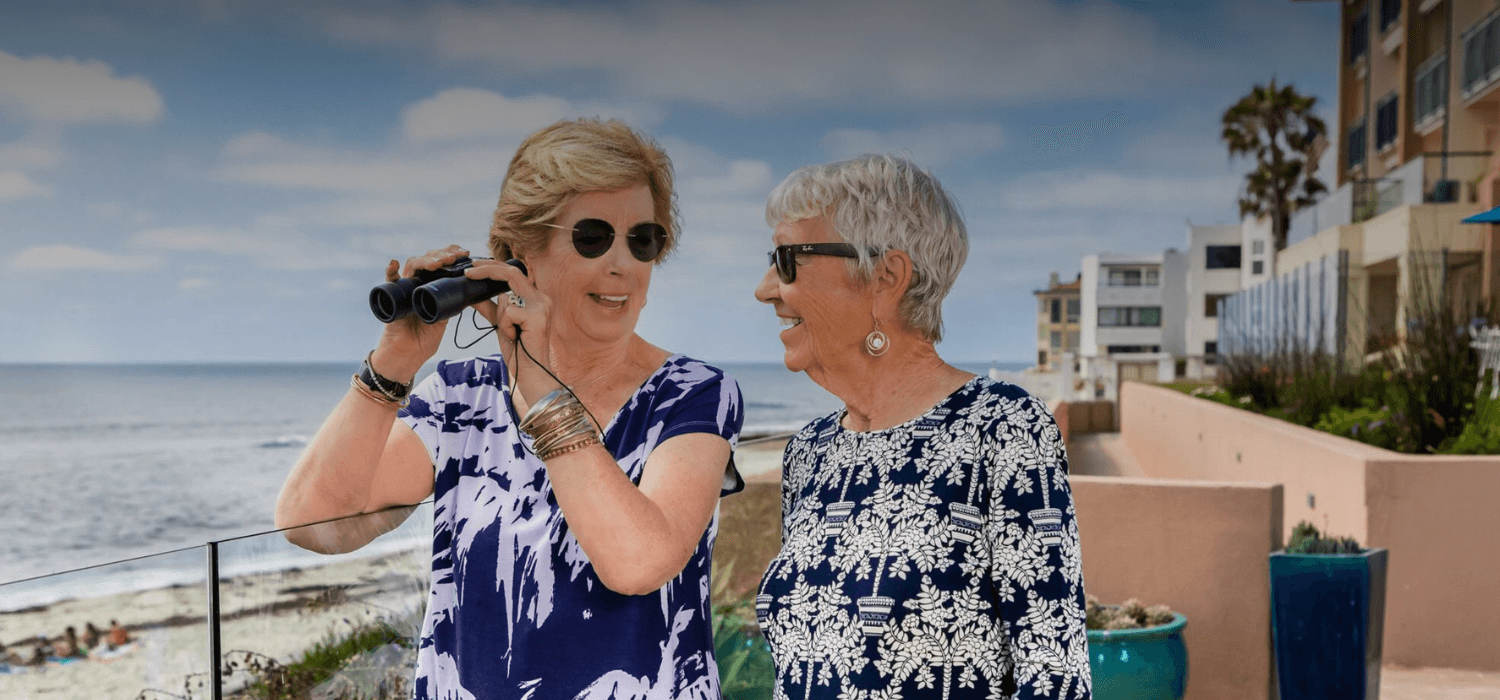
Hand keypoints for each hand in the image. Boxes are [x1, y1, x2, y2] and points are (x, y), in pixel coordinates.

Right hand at [371, 245, 469, 381]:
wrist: (409, 354)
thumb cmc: (425, 337)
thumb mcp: (444, 317)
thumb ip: (452, 304)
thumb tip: (469, 291)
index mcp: (433, 285)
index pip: (441, 262)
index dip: (452, 253)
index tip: (466, 254)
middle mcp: (418, 282)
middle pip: (428, 259)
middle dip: (443, 255)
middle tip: (455, 258)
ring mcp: (405, 287)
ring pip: (413, 265)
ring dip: (426, 261)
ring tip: (438, 263)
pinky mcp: (392, 297)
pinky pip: (389, 280)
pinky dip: (390, 271)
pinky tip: (394, 263)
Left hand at [466, 259, 560, 402]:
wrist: (532, 373)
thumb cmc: (519, 351)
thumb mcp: (501, 324)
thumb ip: (490, 308)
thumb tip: (472, 295)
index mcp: (536, 298)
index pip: (513, 274)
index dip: (493, 267)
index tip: (473, 267)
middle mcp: (542, 299)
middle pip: (511, 274)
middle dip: (486, 270)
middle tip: (468, 273)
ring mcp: (542, 306)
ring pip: (505, 298)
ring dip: (500, 318)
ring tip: (512, 334)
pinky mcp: (538, 317)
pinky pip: (508, 313)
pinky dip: (505, 326)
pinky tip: (515, 337)